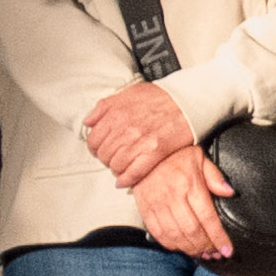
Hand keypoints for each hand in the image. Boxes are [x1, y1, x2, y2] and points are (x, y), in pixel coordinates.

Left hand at [83, 80, 197, 186]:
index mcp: (116, 114)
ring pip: (116, 165)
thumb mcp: (127, 94)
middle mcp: (126, 129)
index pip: (93, 139)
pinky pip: (134, 173)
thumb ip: (103, 107)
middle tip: (111, 157)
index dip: (95, 147)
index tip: (100, 148)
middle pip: (103, 154)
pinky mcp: (156, 152)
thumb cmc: (159, 97)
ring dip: (115, 169)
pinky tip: (123, 181)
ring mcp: (140, 142)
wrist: (187, 101)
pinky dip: (126, 180)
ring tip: (120, 167)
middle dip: (105, 158)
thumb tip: (88, 122)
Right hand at [129, 147, 233, 260]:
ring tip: (201, 253)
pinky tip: (181, 247)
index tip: (227, 250)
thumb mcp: (200, 159)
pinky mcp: (145, 209)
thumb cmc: (175, 156)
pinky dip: (170, 244)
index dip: (218, 237)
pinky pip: (158, 233)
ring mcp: (157, 204)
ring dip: (189, 248)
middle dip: (205, 246)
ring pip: (175, 235)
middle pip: (191, 231)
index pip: (207, 218)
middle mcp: (172, 196)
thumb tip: (230, 192)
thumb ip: (215, 177)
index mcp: (189, 184)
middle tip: (215, 254)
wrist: (143, 152)